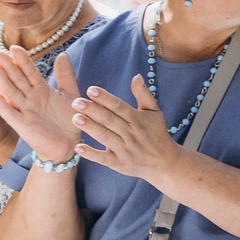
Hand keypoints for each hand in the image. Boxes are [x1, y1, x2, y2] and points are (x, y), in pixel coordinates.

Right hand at [0, 48, 82, 165]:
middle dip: (8, 66)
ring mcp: (24, 111)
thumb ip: (65, 75)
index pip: (30, 72)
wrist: (69, 144)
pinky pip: (10, 114)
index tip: (15, 46)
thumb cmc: (69, 119)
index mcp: (41, 90)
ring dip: (1, 80)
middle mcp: (30, 99)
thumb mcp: (70, 94)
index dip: (22, 60)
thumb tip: (62, 54)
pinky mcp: (23, 125)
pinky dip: (2, 105)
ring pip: (11, 93)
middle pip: (17, 79)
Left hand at [70, 74, 185, 182]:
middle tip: (76, 102)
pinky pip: (104, 158)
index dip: (105, 98)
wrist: (164, 162)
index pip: (119, 106)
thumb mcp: (155, 112)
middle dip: (93, 110)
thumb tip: (136, 76)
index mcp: (138, 120)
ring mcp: (125, 149)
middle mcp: (131, 134)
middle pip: (109, 120)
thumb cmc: (157, 134)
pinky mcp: (119, 163)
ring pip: (105, 137)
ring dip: (90, 128)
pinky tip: (79, 147)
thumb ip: (144, 94)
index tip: (91, 90)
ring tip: (75, 118)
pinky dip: (92, 154)